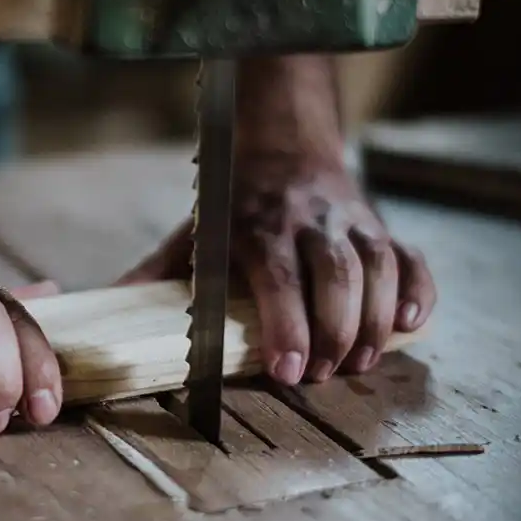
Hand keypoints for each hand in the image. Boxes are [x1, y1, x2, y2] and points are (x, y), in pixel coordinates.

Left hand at [116, 158, 435, 385]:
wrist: (284, 145)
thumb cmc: (231, 206)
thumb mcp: (189, 234)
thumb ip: (153, 275)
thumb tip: (103, 314)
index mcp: (253, 225)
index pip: (275, 276)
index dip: (285, 323)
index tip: (287, 368)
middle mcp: (307, 220)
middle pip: (334, 275)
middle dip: (333, 330)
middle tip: (323, 375)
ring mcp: (349, 222)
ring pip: (376, 268)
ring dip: (373, 321)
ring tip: (359, 362)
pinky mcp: (380, 227)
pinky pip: (412, 257)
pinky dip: (418, 291)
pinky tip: (411, 324)